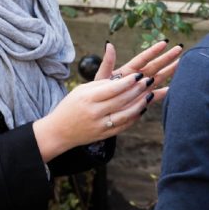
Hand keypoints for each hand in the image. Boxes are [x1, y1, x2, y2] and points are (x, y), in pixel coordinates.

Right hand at [33, 72, 153, 161]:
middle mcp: (95, 112)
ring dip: (140, 104)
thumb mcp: (81, 90)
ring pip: (126, 114)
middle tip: (149, 81)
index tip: (139, 74)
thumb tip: (122, 77)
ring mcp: (100, 126)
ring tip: (150, 94)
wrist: (58, 132)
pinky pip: (124, 126)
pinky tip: (142, 108)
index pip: (112, 89)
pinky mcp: (104, 135)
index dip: (128, 82)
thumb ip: (101, 83)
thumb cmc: (71, 106)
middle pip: (122, 100)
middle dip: (138, 90)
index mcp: (88, 98)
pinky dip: (135, 117)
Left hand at [97, 40, 181, 103]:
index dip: (153, 51)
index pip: (143, 58)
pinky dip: (165, 93)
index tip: (164, 43)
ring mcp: (142, 88)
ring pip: (159, 77)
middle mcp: (137, 77)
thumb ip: (107, 63)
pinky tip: (174, 88)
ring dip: (170, 71)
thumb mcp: (101, 77)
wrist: (99, 111)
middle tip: (179, 48)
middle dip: (167, 57)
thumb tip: (109, 44)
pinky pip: (157, 95)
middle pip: (155, 65)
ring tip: (182, 63)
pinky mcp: (143, 100)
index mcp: (128, 70)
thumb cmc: (98, 93)